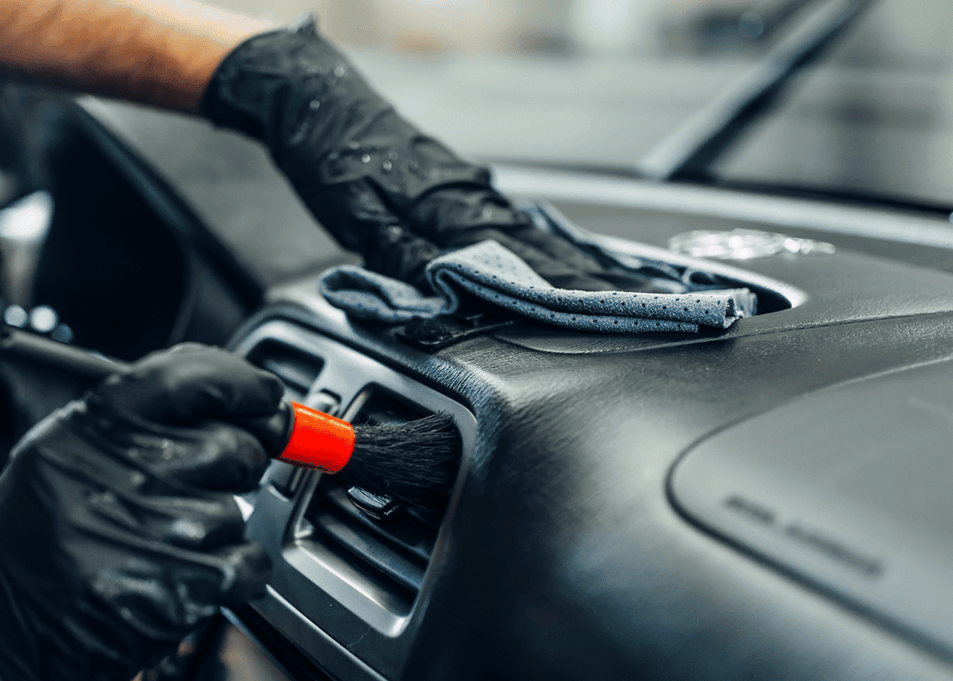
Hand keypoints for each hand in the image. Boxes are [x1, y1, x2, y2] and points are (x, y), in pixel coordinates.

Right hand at [0, 344, 283, 680]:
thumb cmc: (27, 546)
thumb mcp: (62, 459)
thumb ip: (142, 426)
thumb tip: (242, 408)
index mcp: (88, 429)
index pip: (189, 377)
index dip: (243, 383)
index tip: (265, 395)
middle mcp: (119, 472)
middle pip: (233, 445)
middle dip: (231, 469)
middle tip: (191, 493)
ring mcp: (149, 532)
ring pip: (240, 509)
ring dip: (217, 531)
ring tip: (158, 548)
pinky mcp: (174, 588)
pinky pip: (249, 564)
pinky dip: (232, 575)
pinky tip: (182, 579)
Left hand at [201, 18, 640, 293]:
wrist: (314, 96)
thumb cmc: (329, 154)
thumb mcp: (355, 216)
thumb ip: (401, 257)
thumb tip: (442, 294)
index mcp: (449, 206)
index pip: (518, 260)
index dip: (563, 292)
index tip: (605, 312)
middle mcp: (470, 194)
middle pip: (539, 248)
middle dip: (587, 282)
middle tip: (637, 307)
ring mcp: (468, 186)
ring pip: (532, 234)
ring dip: (573, 264)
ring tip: (614, 289)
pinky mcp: (457, 182)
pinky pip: (512, 220)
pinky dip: (544, 242)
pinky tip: (561, 252)